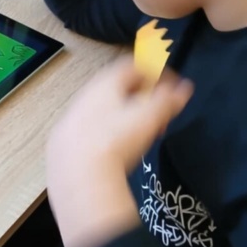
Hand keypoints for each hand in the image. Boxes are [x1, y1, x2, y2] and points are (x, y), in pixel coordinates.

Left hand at [46, 56, 193, 246]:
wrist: (79, 180)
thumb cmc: (118, 140)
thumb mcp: (150, 118)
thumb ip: (168, 101)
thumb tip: (185, 88)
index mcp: (103, 85)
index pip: (131, 66)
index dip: (155, 73)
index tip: (171, 89)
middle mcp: (82, 98)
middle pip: (115, 90)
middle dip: (141, 100)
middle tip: (159, 118)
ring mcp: (68, 122)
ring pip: (100, 112)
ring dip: (123, 119)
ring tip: (140, 139)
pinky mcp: (61, 147)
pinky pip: (88, 134)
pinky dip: (106, 137)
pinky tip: (114, 155)